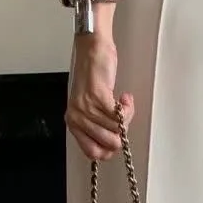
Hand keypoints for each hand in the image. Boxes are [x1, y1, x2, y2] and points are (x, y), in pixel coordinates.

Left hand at [66, 33, 134, 161]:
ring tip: (123, 101)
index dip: (109, 150)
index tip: (117, 136)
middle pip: (109, 144)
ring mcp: (86, 108)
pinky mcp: (98, 97)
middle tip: (122, 116)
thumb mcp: (91, 107)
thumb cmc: (95, 76)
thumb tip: (113, 144)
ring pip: (117, 130)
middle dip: (122, 132)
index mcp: (73, 123)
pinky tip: (126, 98)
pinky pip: (120, 116)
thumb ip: (97, 126)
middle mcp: (77, 118)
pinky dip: (128, 108)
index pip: (93, 153)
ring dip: (127, 116)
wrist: (92, 49)